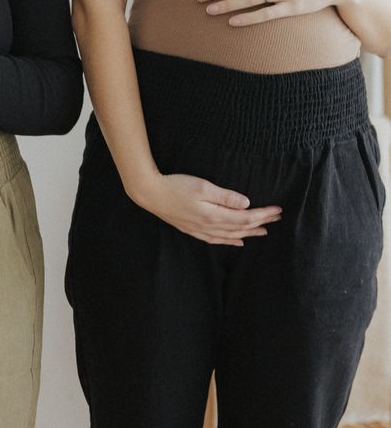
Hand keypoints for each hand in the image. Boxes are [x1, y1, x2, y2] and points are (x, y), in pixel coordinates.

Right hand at [133, 172, 281, 245]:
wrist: (150, 194)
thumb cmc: (176, 186)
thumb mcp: (203, 186)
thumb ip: (226, 197)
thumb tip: (246, 204)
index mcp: (214, 215)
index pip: (246, 218)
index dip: (264, 215)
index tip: (278, 210)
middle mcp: (209, 226)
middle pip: (241, 228)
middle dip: (261, 224)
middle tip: (277, 219)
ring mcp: (200, 230)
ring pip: (230, 236)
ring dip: (248, 234)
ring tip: (263, 232)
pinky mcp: (192, 230)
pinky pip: (216, 240)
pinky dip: (230, 241)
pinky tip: (237, 241)